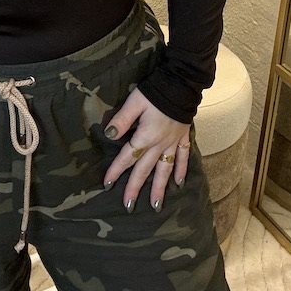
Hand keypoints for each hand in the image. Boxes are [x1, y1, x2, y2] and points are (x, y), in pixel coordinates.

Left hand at [103, 87, 189, 212]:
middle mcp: (160, 144)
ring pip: (165, 169)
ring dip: (160, 188)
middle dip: (135, 188)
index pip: (128, 156)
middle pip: (145, 169)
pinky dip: (182, 170)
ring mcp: (173, 143)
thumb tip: (108, 135)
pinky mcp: (183, 137)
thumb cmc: (155, 92)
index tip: (107, 184)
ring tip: (156, 205)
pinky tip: (179, 183)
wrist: (181, 84)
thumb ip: (122, 120)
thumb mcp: (134, 102)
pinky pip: (183, 158)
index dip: (116, 170)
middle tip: (128, 206)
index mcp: (146, 136)